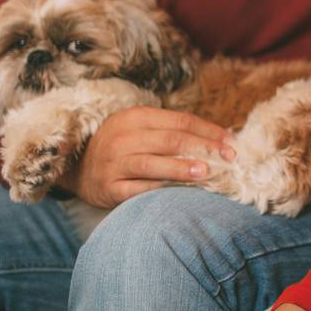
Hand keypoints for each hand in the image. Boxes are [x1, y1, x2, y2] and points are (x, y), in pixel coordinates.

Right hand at [57, 107, 235, 208]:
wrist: (78, 167)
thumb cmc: (123, 146)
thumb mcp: (141, 129)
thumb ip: (174, 130)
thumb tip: (221, 139)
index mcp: (134, 117)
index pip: (179, 121)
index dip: (208, 131)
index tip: (231, 143)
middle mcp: (122, 138)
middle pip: (170, 141)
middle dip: (203, 148)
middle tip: (227, 159)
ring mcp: (113, 164)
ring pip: (153, 164)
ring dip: (181, 168)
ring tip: (205, 172)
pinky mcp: (109, 188)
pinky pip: (138, 189)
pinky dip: (161, 190)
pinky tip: (180, 193)